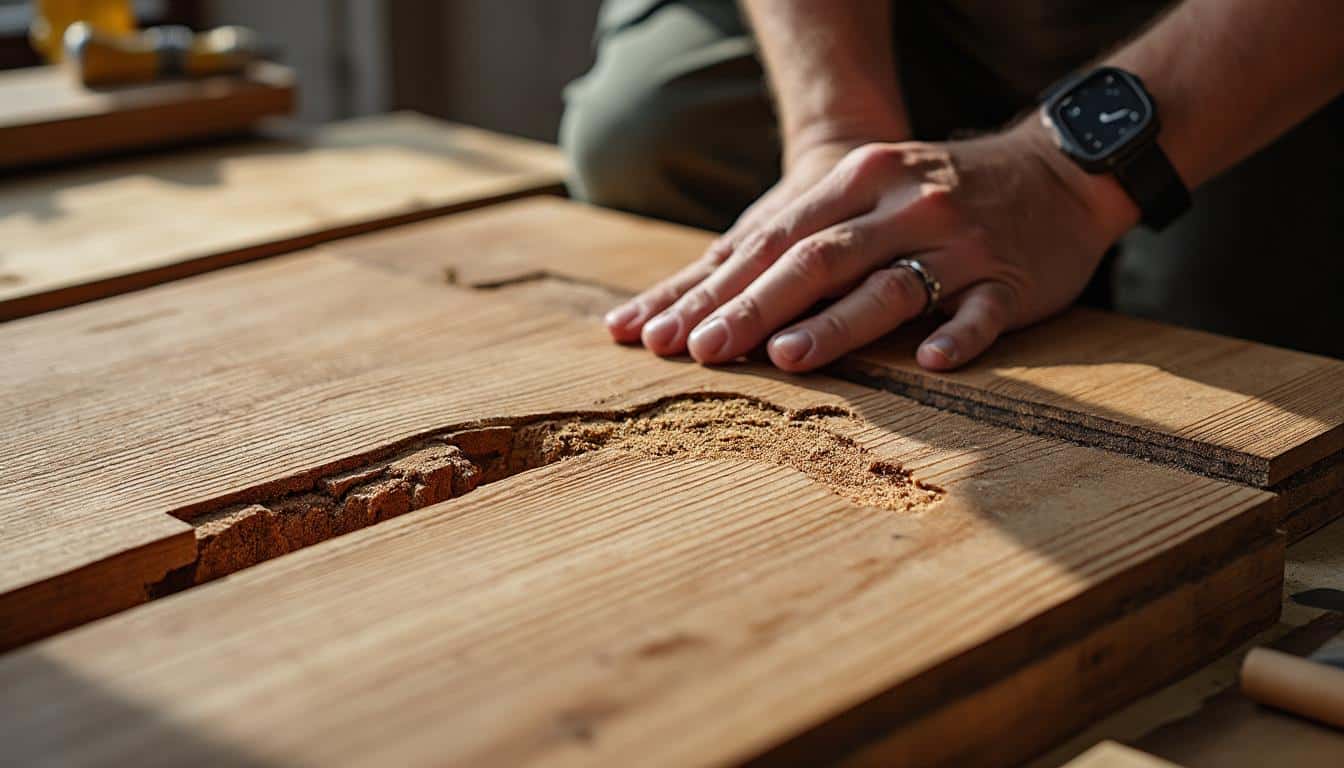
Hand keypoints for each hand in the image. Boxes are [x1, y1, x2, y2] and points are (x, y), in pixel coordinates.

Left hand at [604, 117, 1138, 370]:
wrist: (1053, 171)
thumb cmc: (932, 194)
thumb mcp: (864, 193)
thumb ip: (796, 239)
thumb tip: (703, 298)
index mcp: (857, 181)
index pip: (773, 241)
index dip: (717, 289)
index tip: (665, 334)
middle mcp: (902, 206)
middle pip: (817, 260)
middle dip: (754, 308)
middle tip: (704, 351)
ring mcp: (959, 242)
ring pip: (890, 285)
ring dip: (836, 324)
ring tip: (786, 357)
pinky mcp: (1009, 278)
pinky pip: (983, 310)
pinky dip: (958, 336)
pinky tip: (932, 363)